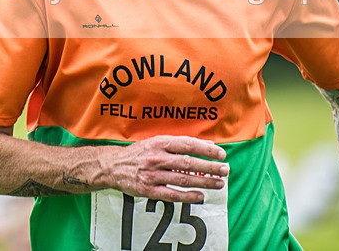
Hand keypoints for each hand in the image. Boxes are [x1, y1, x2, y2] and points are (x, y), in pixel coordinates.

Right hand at [103, 135, 228, 202]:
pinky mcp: (148, 190)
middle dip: (209, 167)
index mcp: (159, 142)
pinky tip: (201, 196)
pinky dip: (188, 196)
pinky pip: (172, 194)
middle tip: (225, 170)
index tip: (221, 154)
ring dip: (203, 182)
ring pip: (183, 179)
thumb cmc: (139, 153)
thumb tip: (209, 145)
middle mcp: (156, 158)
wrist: (113, 166)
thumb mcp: (157, 141)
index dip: (206, 150)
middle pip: (188, 163)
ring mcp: (152, 175)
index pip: (187, 145)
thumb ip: (181, 143)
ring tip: (219, 183)